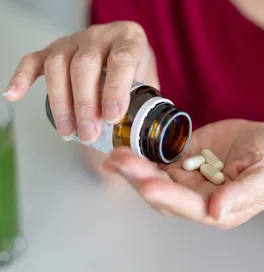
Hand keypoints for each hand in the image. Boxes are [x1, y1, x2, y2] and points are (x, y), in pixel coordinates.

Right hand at [3, 21, 158, 142]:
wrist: (124, 51)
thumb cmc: (137, 71)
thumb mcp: (149, 84)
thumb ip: (147, 107)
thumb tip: (139, 143)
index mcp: (129, 39)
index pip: (121, 61)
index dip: (115, 90)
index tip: (111, 118)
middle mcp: (100, 36)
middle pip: (85, 66)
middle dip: (85, 104)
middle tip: (88, 135)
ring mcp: (74, 40)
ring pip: (58, 65)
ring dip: (61, 102)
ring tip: (68, 133)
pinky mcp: (54, 48)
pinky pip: (34, 59)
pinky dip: (23, 77)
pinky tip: (14, 95)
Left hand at [103, 119, 263, 228]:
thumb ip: (244, 193)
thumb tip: (217, 210)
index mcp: (220, 206)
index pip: (191, 206)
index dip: (170, 196)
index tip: (149, 184)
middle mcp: (198, 196)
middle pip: (165, 194)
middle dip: (141, 178)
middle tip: (122, 161)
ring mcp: (188, 179)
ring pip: (156, 178)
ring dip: (135, 169)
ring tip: (117, 155)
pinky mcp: (182, 161)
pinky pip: (158, 161)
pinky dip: (140, 157)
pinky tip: (123, 151)